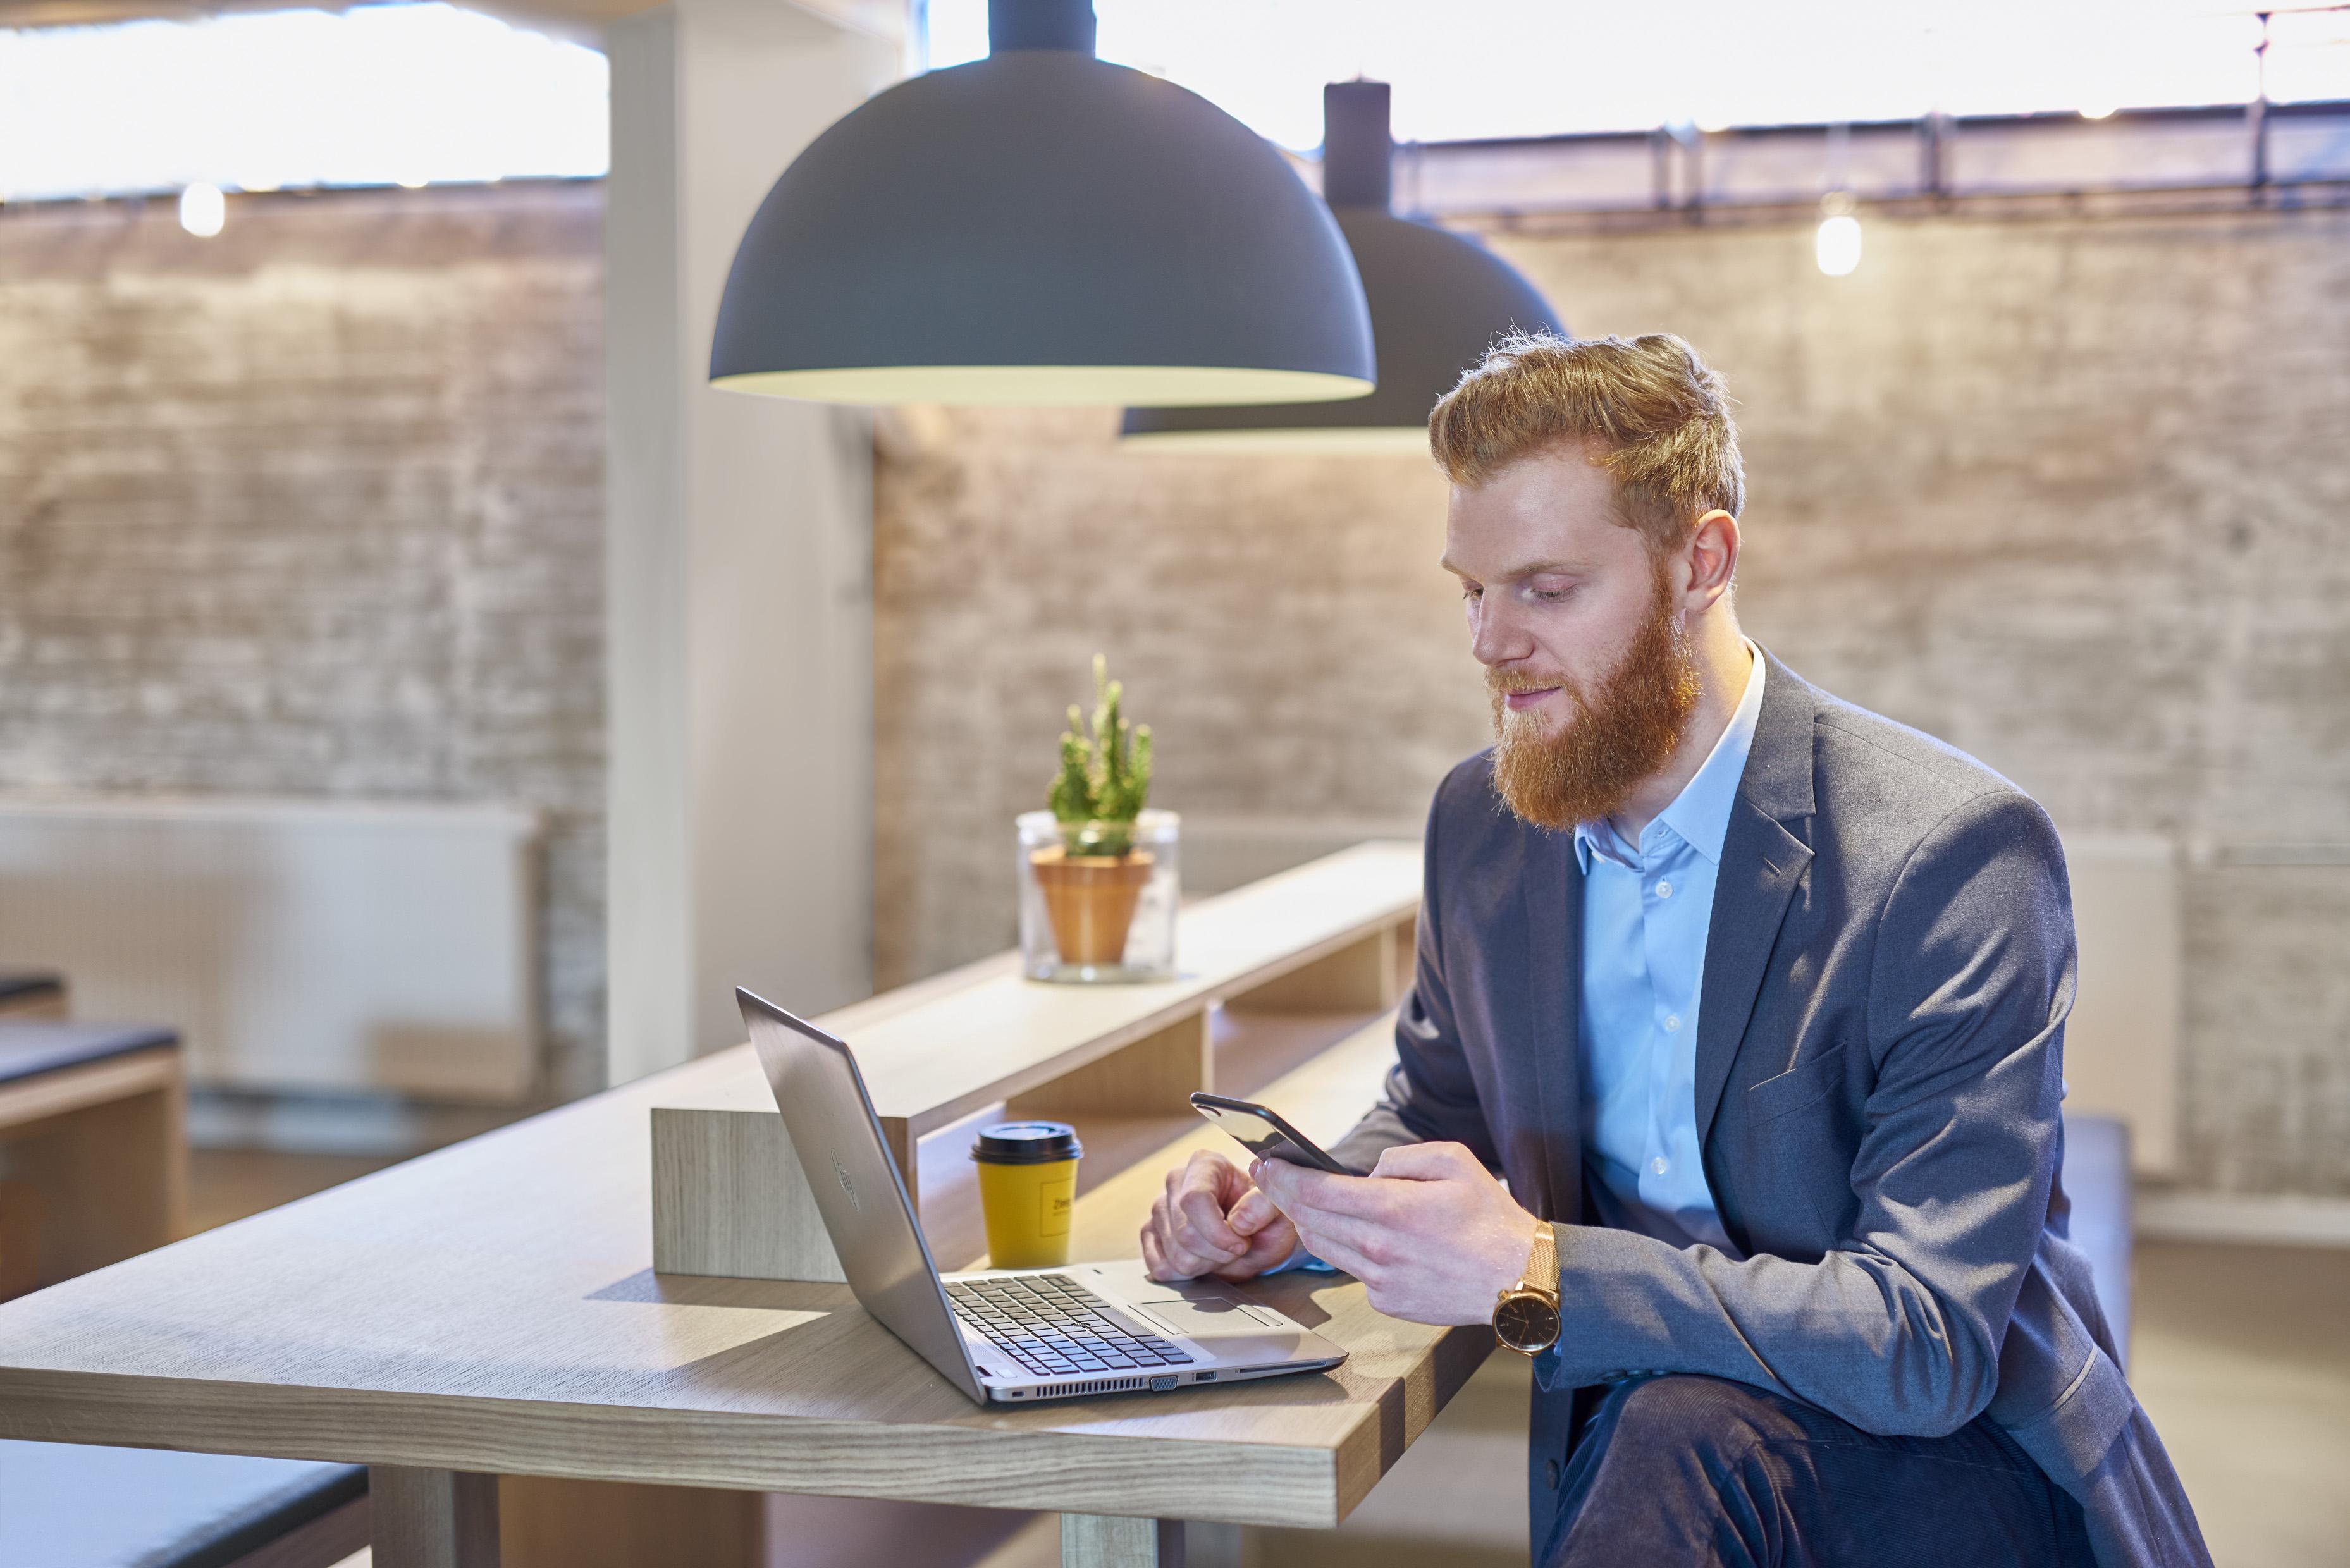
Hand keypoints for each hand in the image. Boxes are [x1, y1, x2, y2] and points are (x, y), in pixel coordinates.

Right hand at [1141, 1150, 1301, 1280]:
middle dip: (1217, 1253)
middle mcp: (1176, 1181)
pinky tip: (1203, 1260)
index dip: (1218, 1232)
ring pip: (1175, 1255)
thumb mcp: (1279, 1209)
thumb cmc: (1265, 1216)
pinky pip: (1161, 1267)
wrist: (1257, 1233)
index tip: (1241, 1244)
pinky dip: (1187, 1274)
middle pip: (1184, 1232)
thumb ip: (1265, 1207)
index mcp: (1205, 1164)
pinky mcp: (1150, 1233)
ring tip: (1222, 1252)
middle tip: (1238, 1249)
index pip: (1194, 1199)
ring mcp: (1159, 1208)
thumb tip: (1238, 1221)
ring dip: (1206, 1264)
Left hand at [1251, 1142, 1539, 1325]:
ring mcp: (1379, 1280)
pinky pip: (1352, 1270)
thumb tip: (1369, 1173)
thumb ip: (1401, 1157)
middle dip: (1282, 1195)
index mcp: (1391, 1208)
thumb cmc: (1490, 1219)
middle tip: (1268, 1177)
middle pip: (1308, 1220)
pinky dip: (1346, 1250)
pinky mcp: (1387, 1302)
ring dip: (1306, 1223)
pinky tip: (1359, 1236)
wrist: (1518, 1279)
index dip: (1283, 1177)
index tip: (1265, 1164)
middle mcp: (1377, 1247)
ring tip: (1302, 1202)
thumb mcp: (1452, 1161)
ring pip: (1322, 1248)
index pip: (1316, 1191)